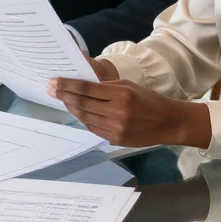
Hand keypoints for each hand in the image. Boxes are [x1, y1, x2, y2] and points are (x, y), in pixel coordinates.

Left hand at [47, 75, 210, 148]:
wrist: (169, 122)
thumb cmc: (148, 99)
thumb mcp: (128, 86)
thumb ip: (106, 86)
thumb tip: (82, 84)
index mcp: (121, 95)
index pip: (86, 89)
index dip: (67, 85)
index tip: (54, 81)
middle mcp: (117, 112)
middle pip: (82, 104)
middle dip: (64, 96)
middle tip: (51, 89)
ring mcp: (116, 128)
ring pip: (85, 117)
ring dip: (71, 108)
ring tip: (62, 99)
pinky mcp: (115, 140)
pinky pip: (93, 128)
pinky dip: (83, 119)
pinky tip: (77, 112)